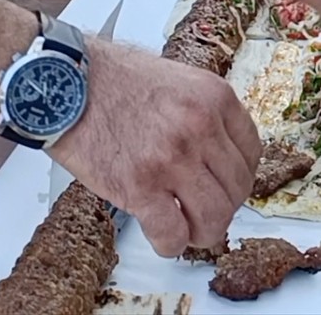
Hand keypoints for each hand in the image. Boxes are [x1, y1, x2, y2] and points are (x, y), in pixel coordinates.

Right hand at [50, 41, 259, 256]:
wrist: (69, 80)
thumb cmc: (114, 78)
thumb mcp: (179, 80)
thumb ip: (204, 112)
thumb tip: (218, 153)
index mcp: (213, 97)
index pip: (251, 151)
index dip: (241, 175)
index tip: (229, 184)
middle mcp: (199, 127)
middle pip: (237, 188)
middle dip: (223, 206)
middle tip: (205, 208)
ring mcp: (171, 158)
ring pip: (214, 218)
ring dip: (203, 231)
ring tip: (188, 227)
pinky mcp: (139, 187)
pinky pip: (173, 235)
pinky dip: (171, 243)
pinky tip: (162, 233)